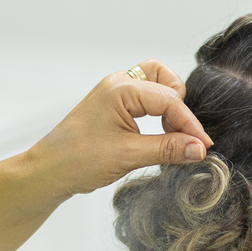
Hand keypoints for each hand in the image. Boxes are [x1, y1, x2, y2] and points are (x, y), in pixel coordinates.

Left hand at [28, 59, 213, 195]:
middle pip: (165, 79)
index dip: (189, 124)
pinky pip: (145, 97)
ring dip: (169, 106)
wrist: (48, 171)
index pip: (169, 99)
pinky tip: (159, 134)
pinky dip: (157, 111)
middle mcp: (118, 84)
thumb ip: (167, 149)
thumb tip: (199, 148)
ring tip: (172, 135)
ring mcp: (115, 92)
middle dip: (179, 106)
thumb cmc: (78, 161)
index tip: (203, 147)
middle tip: (184, 137)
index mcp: (120, 89)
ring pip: (156, 84)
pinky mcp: (113, 104)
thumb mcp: (128, 156)